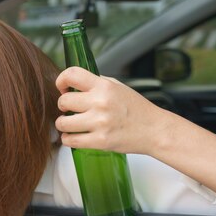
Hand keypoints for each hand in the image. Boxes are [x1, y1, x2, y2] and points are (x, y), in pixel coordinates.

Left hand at [55, 66, 169, 155]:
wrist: (154, 130)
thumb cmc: (136, 109)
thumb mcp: (118, 87)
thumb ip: (96, 84)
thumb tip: (73, 84)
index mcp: (104, 86)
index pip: (72, 75)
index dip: (61, 80)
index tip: (63, 88)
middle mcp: (100, 102)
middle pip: (63, 101)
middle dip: (62, 106)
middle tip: (69, 110)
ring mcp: (100, 123)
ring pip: (62, 123)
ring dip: (63, 124)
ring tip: (70, 124)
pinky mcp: (100, 141)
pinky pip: (70, 141)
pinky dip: (68, 139)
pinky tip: (74, 136)